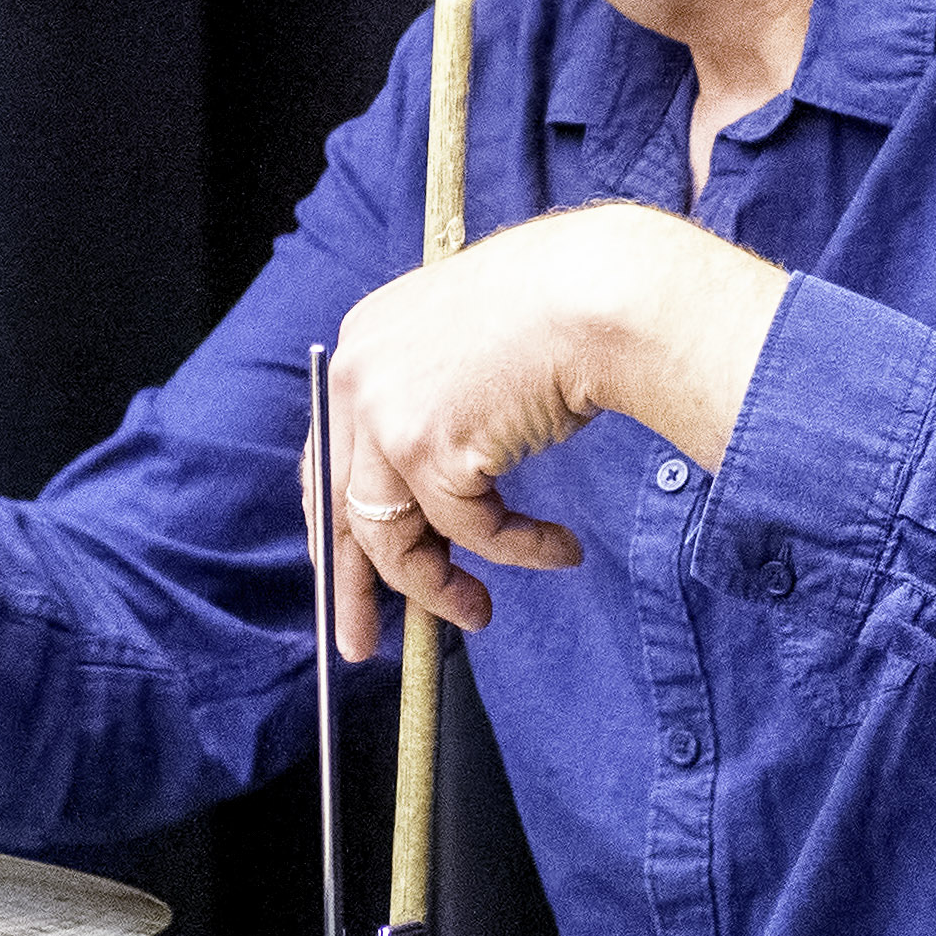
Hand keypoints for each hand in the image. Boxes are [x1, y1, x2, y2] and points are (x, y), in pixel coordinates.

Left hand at [320, 206, 789, 653]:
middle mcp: (357, 377)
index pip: (331, 456)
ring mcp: (385, 413)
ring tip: (479, 614)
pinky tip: (558, 549)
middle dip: (354, 585)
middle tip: (362, 644)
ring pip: (392, 537)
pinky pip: (470, 531)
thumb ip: (434, 410)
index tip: (351, 573)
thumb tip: (428, 507)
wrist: (604, 291)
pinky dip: (516, 551)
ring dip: (439, 589)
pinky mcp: (428, 447)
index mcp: (362, 345)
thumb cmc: (560, 314)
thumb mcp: (471, 356)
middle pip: (339, 507)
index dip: (339, 525)